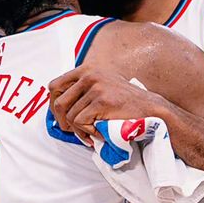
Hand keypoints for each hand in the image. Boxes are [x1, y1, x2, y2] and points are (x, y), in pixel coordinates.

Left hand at [49, 66, 168, 143]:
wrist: (149, 108)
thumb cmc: (124, 102)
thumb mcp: (101, 86)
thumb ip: (81, 90)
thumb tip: (56, 107)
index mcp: (87, 69)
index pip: (55, 86)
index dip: (53, 104)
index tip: (60, 116)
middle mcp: (90, 75)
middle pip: (59, 102)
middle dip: (62, 120)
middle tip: (70, 130)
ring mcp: (96, 87)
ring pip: (70, 116)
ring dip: (79, 130)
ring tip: (91, 132)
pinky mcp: (102, 101)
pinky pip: (80, 122)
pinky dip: (87, 132)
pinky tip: (98, 132)